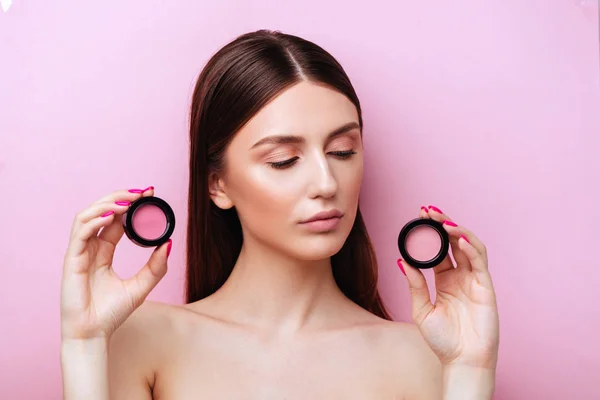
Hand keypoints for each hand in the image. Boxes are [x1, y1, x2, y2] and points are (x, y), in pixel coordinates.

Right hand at [60, 187, 170, 340]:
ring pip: (87, 216)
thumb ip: (156, 266)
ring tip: (128, 201)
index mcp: (104, 251)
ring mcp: (79, 252)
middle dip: (120, 197)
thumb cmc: (112, 313)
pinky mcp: (71, 260)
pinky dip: (94, 221)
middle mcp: (90, 248)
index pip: (115, 219)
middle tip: (143, 193)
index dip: (130, 205)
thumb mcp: (142, 286)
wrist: (94, 334)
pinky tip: (111, 216)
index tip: (150, 194)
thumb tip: (168, 242)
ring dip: (107, 204)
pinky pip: (80, 233)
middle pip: (100, 211)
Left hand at [398, 205, 498, 369]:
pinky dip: (471, 247)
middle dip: (442, 224)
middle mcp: (461, 276)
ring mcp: (475, 280)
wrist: (461, 361)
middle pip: (453, 242)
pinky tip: (458, 238)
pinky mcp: (486, 287)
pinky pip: (480, 262)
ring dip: (457, 230)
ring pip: (469, 246)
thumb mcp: (422, 309)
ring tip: (442, 220)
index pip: (438, 249)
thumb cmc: (442, 339)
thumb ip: (415, 285)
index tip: (418, 217)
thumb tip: (402, 260)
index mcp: (445, 279)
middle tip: (427, 210)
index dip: (430, 233)